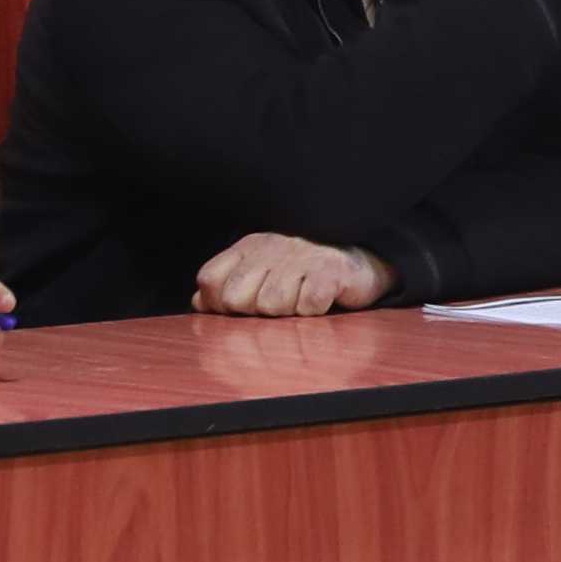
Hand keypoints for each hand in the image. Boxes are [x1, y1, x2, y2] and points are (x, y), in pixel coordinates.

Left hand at [193, 231, 392, 318]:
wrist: (362, 257)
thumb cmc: (305, 270)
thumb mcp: (261, 271)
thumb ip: (227, 285)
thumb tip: (199, 302)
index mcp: (249, 247)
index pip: (210, 280)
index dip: (219, 304)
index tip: (240, 310)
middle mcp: (271, 248)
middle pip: (236, 299)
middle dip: (252, 313)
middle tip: (277, 307)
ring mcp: (302, 258)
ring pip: (272, 306)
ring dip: (288, 314)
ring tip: (302, 302)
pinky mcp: (331, 272)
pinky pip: (308, 306)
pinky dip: (315, 311)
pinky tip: (322, 301)